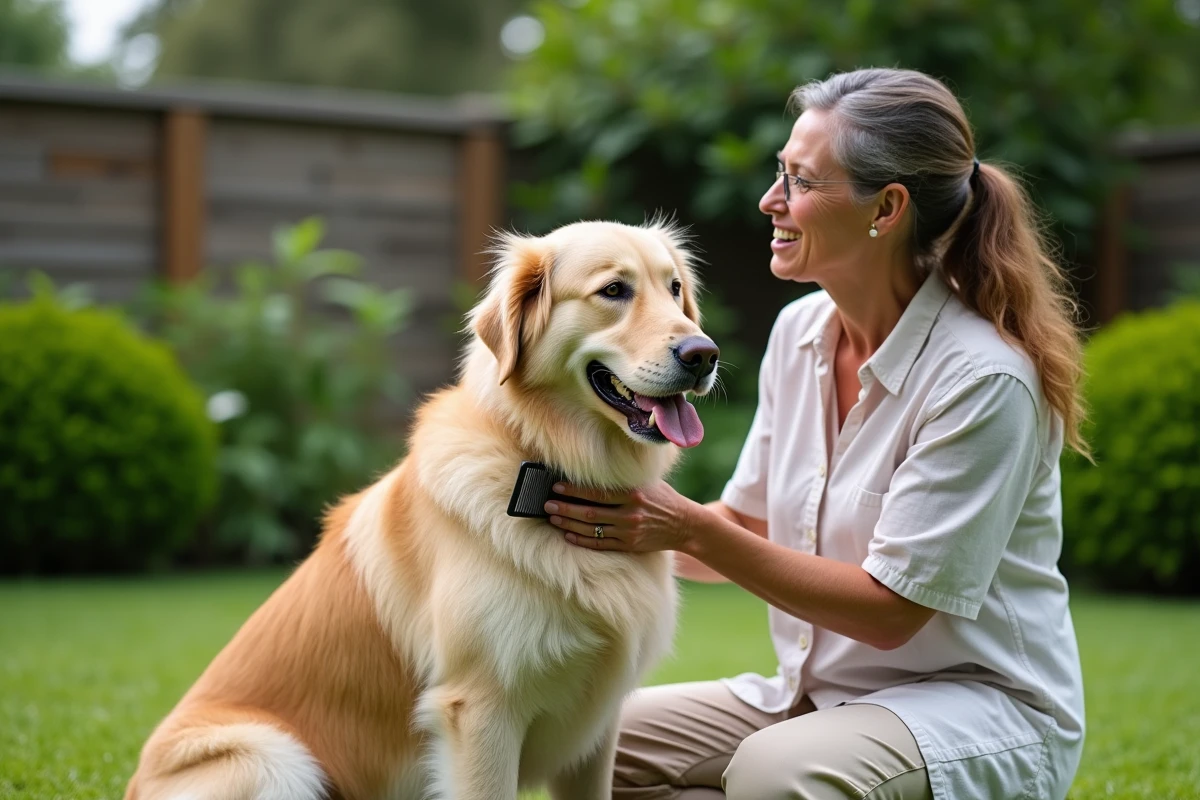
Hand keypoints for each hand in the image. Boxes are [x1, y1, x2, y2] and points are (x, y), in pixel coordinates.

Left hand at [545, 480, 698, 552]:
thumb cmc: (662, 498)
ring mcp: (629, 532)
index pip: (596, 492)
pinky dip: (582, 540)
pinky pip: (600, 544)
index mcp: (633, 494)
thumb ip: (623, 479)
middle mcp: (630, 514)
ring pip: (591, 530)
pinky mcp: (629, 545)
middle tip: (546, 504)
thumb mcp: (647, 482)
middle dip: (565, 508)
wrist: (685, 524)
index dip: (573, 490)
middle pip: (589, 512)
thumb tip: (592, 471)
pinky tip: (568, 535)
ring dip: (568, 524)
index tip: (555, 486)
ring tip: (553, 518)